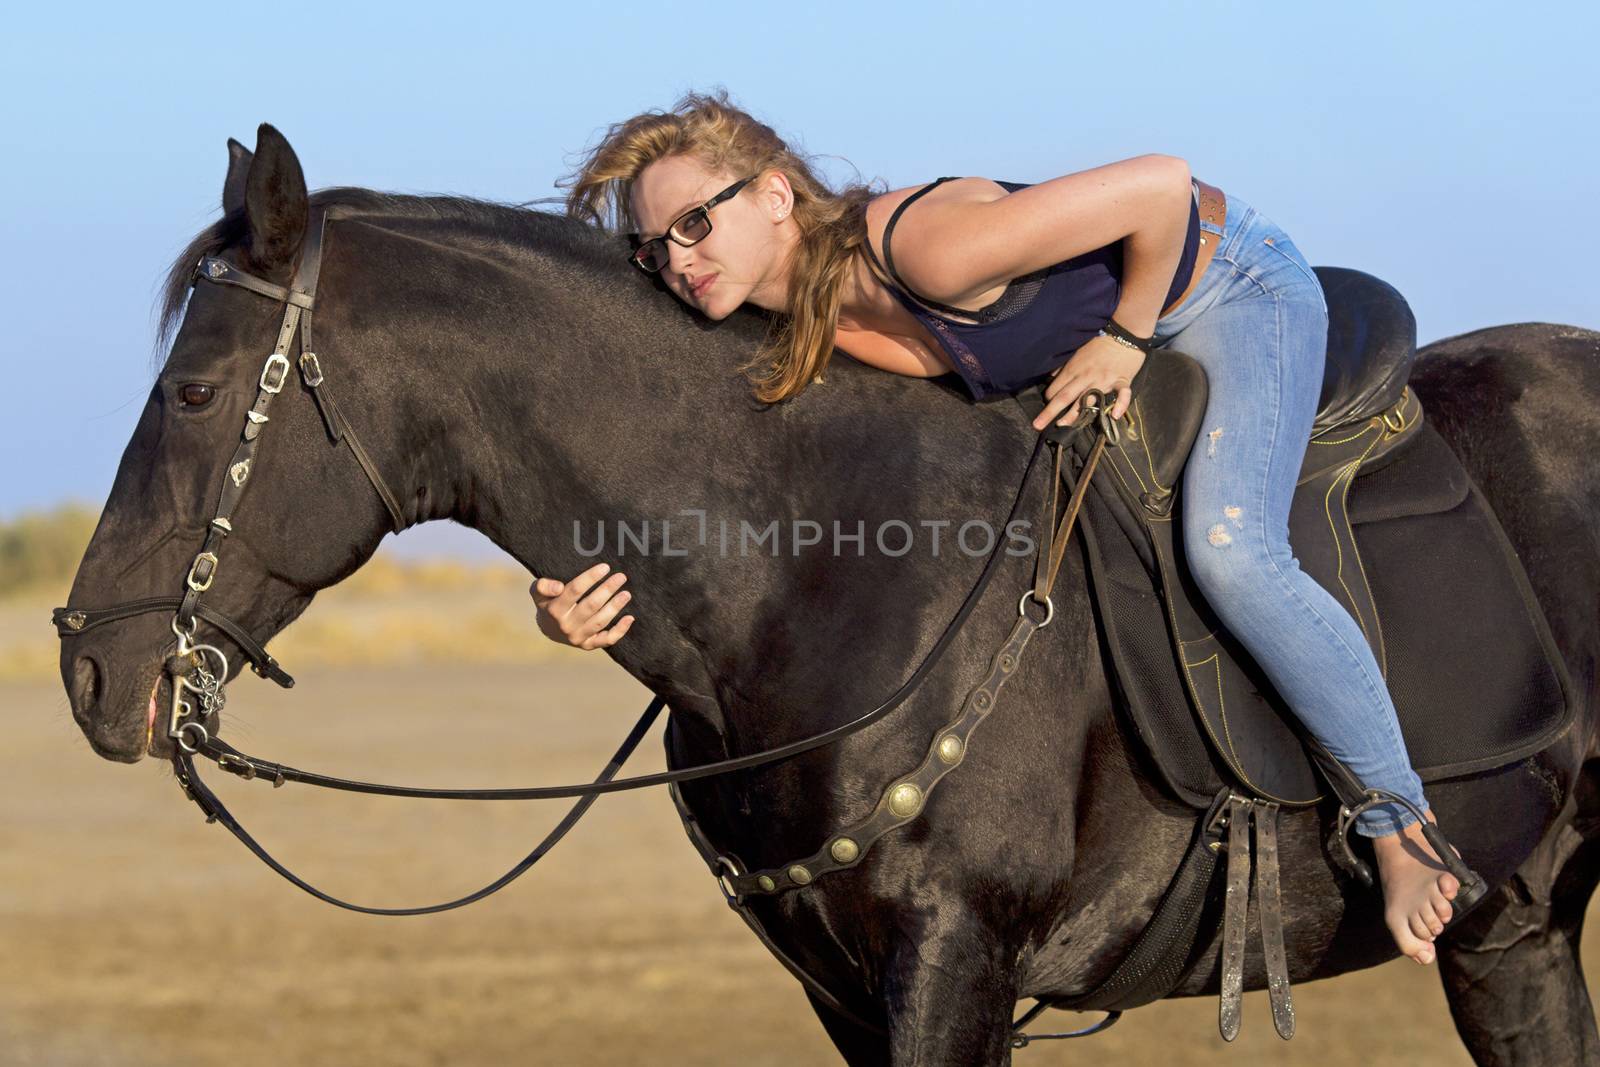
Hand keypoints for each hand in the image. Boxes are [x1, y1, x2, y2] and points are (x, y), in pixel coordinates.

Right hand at [530, 562, 633, 649]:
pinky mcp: (588, 645)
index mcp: (555, 610)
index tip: (605, 567)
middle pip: (590, 606)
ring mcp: (578, 637)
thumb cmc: (547, 602)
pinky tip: (630, 617)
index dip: (590, 578)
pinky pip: (606, 640)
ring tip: (626, 593)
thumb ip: (543, 585)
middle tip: (621, 577)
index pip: (574, 591)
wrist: (548, 628)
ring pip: (600, 622)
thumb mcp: (537, 592)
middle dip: (607, 590)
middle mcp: (566, 626)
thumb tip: (558, 587)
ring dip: (615, 607)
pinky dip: (620, 630)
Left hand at [1030, 333, 1145, 429]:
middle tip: (1038, 425)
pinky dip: (1120, 404)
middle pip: (1066, 396)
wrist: (1124, 333)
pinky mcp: (1122, 381)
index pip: (1056, 388)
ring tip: (1063, 425)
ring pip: (1088, 400)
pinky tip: (1114, 416)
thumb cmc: (1099, 344)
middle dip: (1050, 412)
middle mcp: (1087, 376)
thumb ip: (1063, 366)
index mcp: (1075, 369)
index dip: (1048, 399)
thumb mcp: (1077, 351)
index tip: (1046, 406)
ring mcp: (1105, 380)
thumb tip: (1051, 377)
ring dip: (1076, 414)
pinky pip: (1122, 394)